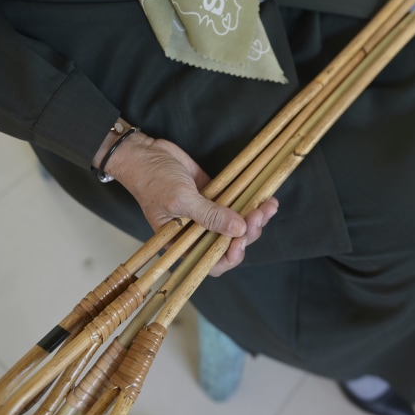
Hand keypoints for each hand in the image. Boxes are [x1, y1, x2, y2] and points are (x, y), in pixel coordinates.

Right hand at [95, 125, 278, 276]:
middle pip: (230, 243)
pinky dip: (252, 201)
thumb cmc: (152, 180)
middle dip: (249, 233)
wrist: (145, 152)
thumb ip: (210, 215)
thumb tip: (239, 229)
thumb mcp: (180, 199)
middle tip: (259, 214)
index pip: (211, 262)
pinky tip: (267, 195)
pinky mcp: (216, 196)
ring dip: (256, 218)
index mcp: (183, 243)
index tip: (241, 240)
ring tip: (269, 205)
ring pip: (238, 224)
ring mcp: (208, 214)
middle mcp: (198, 232)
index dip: (230, 256)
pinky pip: (238, 203)